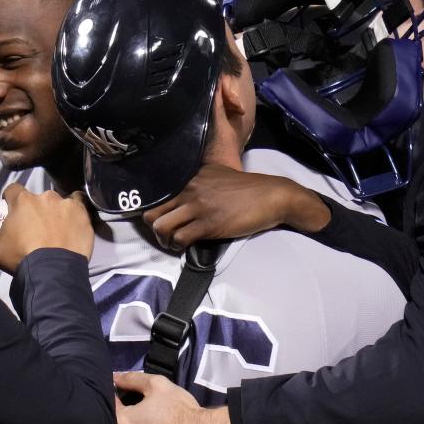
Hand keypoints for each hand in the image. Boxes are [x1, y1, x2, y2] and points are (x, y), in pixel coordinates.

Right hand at [0, 184, 94, 272]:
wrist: (53, 270)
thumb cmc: (20, 257)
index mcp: (22, 201)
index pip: (12, 190)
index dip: (11, 199)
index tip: (12, 211)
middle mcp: (45, 197)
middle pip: (38, 198)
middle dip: (36, 208)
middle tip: (36, 227)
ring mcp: (66, 204)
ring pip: (61, 201)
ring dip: (58, 211)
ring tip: (58, 229)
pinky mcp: (83, 215)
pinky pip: (81, 206)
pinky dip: (77, 213)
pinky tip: (75, 224)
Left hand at [142, 164, 330, 250]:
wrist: (272, 196)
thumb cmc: (247, 189)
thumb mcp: (216, 176)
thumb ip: (197, 183)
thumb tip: (183, 198)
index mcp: (189, 178)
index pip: (157, 195)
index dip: (154, 212)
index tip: (161, 220)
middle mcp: (189, 189)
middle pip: (152, 213)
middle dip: (153, 229)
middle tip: (165, 236)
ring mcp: (198, 207)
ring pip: (161, 227)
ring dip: (164, 241)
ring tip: (174, 244)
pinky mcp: (209, 224)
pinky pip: (180, 238)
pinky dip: (178, 246)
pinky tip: (185, 247)